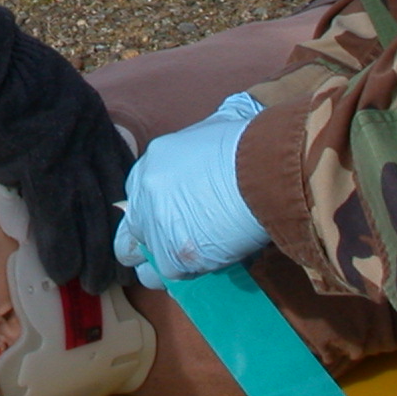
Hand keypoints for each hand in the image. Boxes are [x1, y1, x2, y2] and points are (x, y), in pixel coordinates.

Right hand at [0, 0, 132, 292]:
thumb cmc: (13, 72)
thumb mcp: (59, 91)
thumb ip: (66, 124)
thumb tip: (59, 148)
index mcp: (95, 120)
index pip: (121, 170)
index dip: (126, 204)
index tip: (130, 229)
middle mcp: (91, 141)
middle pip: (111, 200)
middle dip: (116, 239)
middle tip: (121, 272)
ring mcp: (68, 156)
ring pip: (90, 216)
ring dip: (93, 254)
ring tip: (96, 284)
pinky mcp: (40, 170)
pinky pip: (55, 218)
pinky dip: (60, 248)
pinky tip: (64, 272)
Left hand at [113, 94, 269, 288]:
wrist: (264, 169)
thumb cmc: (251, 145)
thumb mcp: (219, 125)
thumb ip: (207, 139)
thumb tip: (227, 121)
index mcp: (154, 160)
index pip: (139, 195)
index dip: (155, 211)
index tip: (172, 218)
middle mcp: (146, 191)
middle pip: (132, 230)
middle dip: (149, 241)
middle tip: (176, 245)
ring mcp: (156, 223)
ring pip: (145, 260)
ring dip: (164, 264)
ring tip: (190, 263)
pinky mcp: (173, 252)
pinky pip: (171, 274)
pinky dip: (189, 273)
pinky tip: (208, 263)